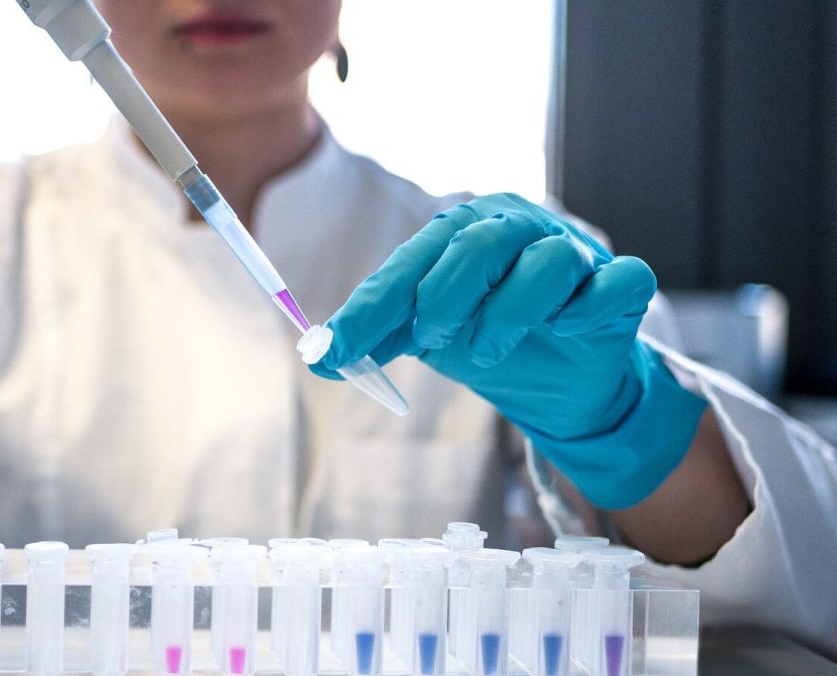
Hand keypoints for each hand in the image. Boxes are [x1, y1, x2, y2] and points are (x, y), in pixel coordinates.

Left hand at [312, 193, 705, 508]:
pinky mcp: (621, 285)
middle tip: (431, 339)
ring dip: (508, 314)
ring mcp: (577, 254)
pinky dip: (588, 307)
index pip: (413, 261)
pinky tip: (567, 328)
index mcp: (467, 232)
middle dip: (444, 297)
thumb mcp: (427, 337)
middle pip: (480, 242)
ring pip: (548, 261)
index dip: (372, 307)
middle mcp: (521, 229)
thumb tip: (318, 355)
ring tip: (484, 353)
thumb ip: (378, 336)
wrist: (562, 381)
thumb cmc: (492, 338)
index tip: (336, 349)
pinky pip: (617, 282)